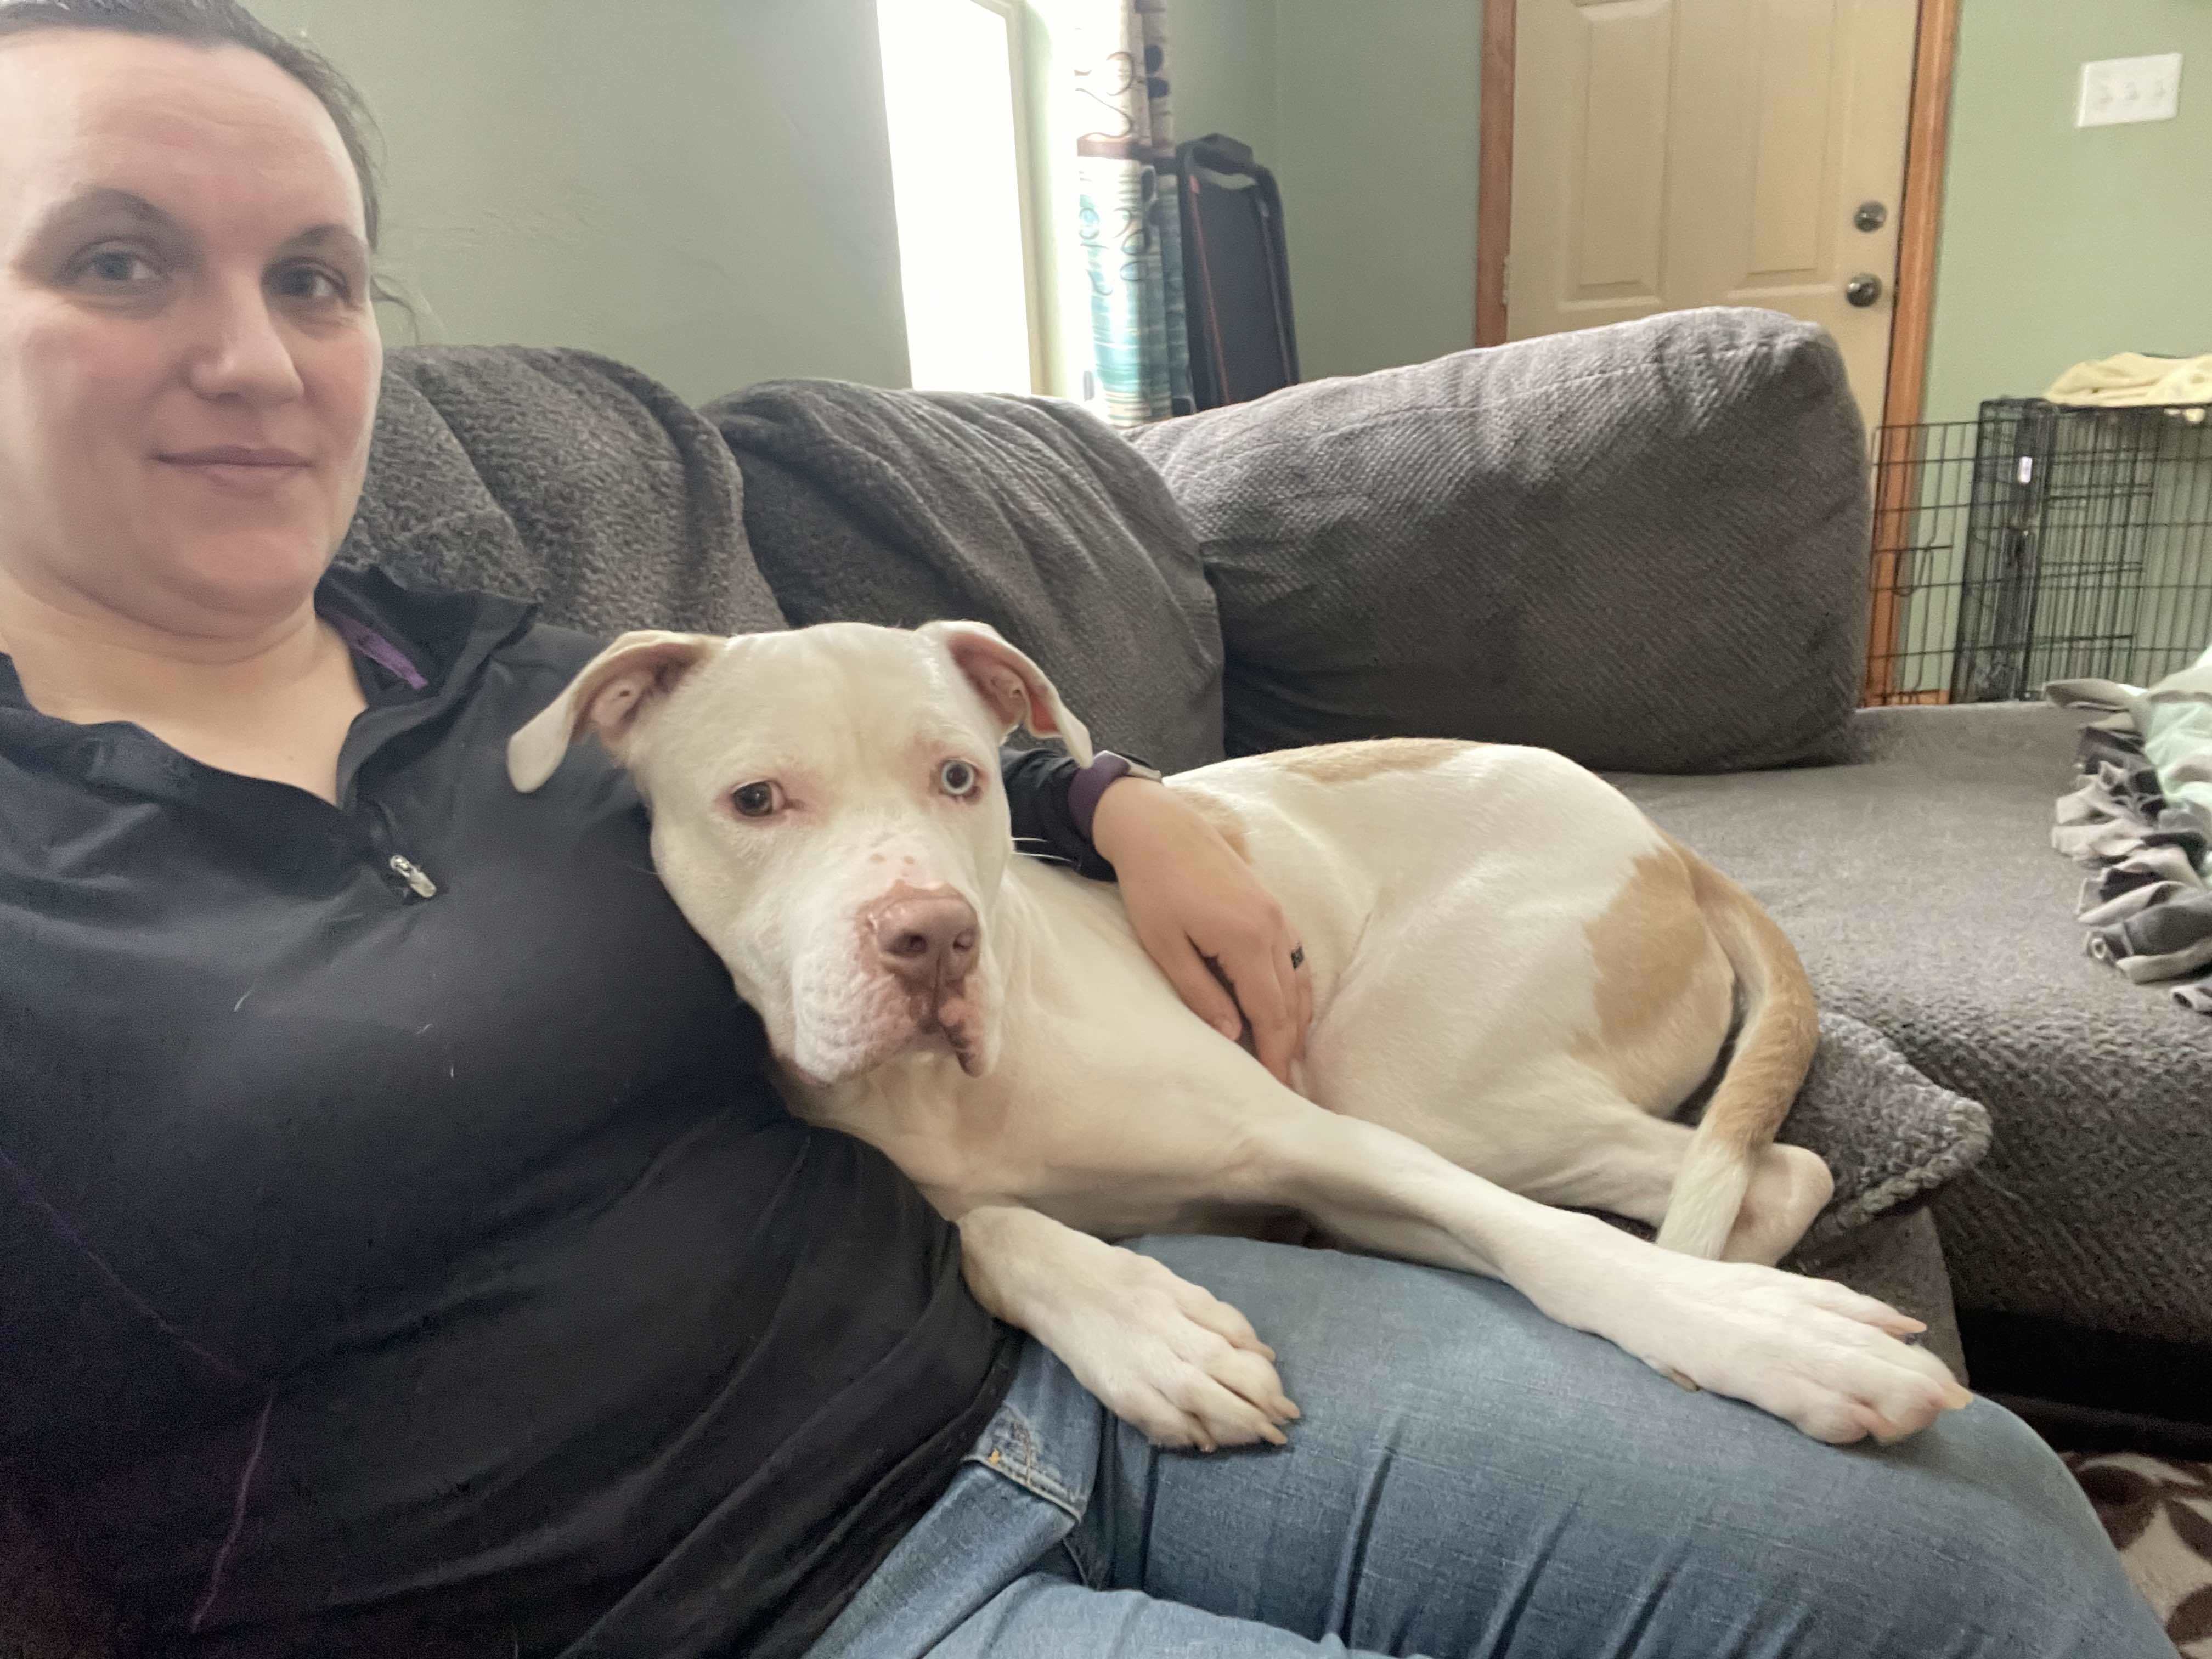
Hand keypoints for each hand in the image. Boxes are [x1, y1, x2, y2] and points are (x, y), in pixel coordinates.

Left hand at [1091, 777, 1312, 1082]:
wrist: (1158, 826)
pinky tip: (1287, 1007)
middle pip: (1291, 1002)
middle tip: (1286, 1085)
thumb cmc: (1152, 885)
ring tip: (1288, 1054)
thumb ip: (1199, 992)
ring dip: (1297, 1020)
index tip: (1276, 1089)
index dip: (1273, 1054)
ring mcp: (1276, 915)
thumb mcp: (1164, 945)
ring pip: (1300, 980)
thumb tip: (1231, 1033)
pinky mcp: (1271, 905)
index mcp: (1245, 940)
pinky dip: (1296, 989)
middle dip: (1289, 1045)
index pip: (1269, 1013)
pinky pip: (1295, 958)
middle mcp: (1272, 928)